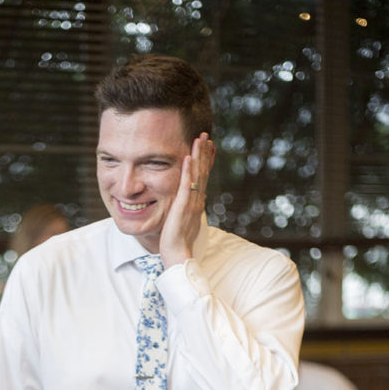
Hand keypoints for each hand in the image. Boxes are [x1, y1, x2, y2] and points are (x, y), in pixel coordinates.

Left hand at [160, 133, 215, 268]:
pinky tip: (188, 157)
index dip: (207, 161)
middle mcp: (197, 199)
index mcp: (197, 202)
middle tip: (206, 135)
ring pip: (197, 174)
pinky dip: (188, 170)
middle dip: (205, 152)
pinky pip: (186, 185)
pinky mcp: (183, 206)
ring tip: (200, 139)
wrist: (178, 254)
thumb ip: (193, 208)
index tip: (209, 147)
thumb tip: (201, 198)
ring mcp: (191, 202)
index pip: (204, 177)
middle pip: (203, 171)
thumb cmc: (180, 242)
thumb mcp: (188, 221)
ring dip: (198, 155)